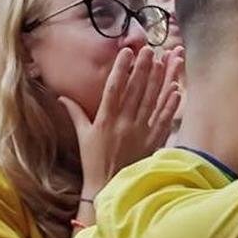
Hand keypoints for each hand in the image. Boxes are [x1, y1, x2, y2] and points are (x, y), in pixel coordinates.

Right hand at [60, 46, 182, 196]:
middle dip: (144, 68)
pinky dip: (170, 105)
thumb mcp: (82, 136)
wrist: (109, 189)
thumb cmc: (93, 162)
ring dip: (161, 80)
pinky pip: (164, 120)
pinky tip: (176, 89)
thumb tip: (61, 96)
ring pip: (152, 101)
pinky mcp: (153, 142)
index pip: (114, 88)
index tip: (127, 51)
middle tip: (150, 49)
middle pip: (136, 90)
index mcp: (105, 120)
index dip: (121, 68)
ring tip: (167, 62)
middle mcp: (124, 124)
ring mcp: (140, 133)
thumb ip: (75, 114)